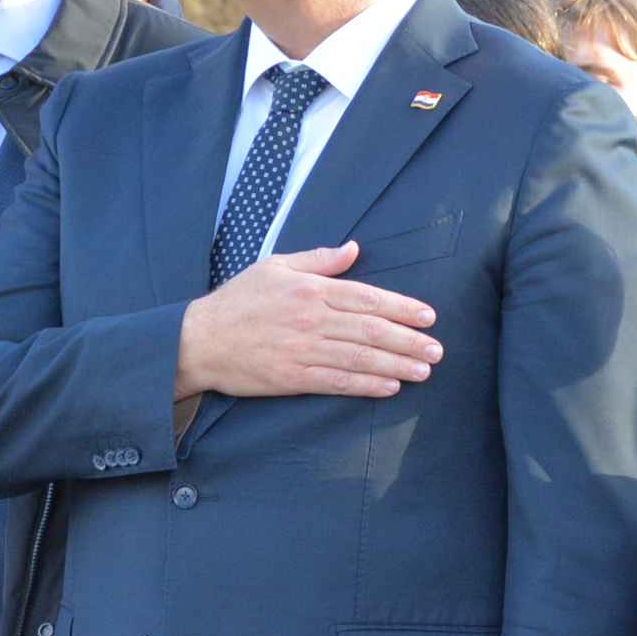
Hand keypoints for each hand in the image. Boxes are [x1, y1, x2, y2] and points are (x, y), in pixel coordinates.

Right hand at [172, 242, 441, 406]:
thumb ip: (318, 259)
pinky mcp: (292, 378)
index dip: (402, 308)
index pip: (367, 297)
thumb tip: (354, 249)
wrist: (198, 340)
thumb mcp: (275, 266)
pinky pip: (337, 382)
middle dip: (409, 340)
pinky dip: (366, 385)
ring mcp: (302, 350)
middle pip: (371, 330)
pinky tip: (389, 387)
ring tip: (424, 370)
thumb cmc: (238, 300)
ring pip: (359, 357)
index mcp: (309, 289)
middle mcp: (310, 319)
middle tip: (437, 349)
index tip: (429, 317)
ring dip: (396, 365)